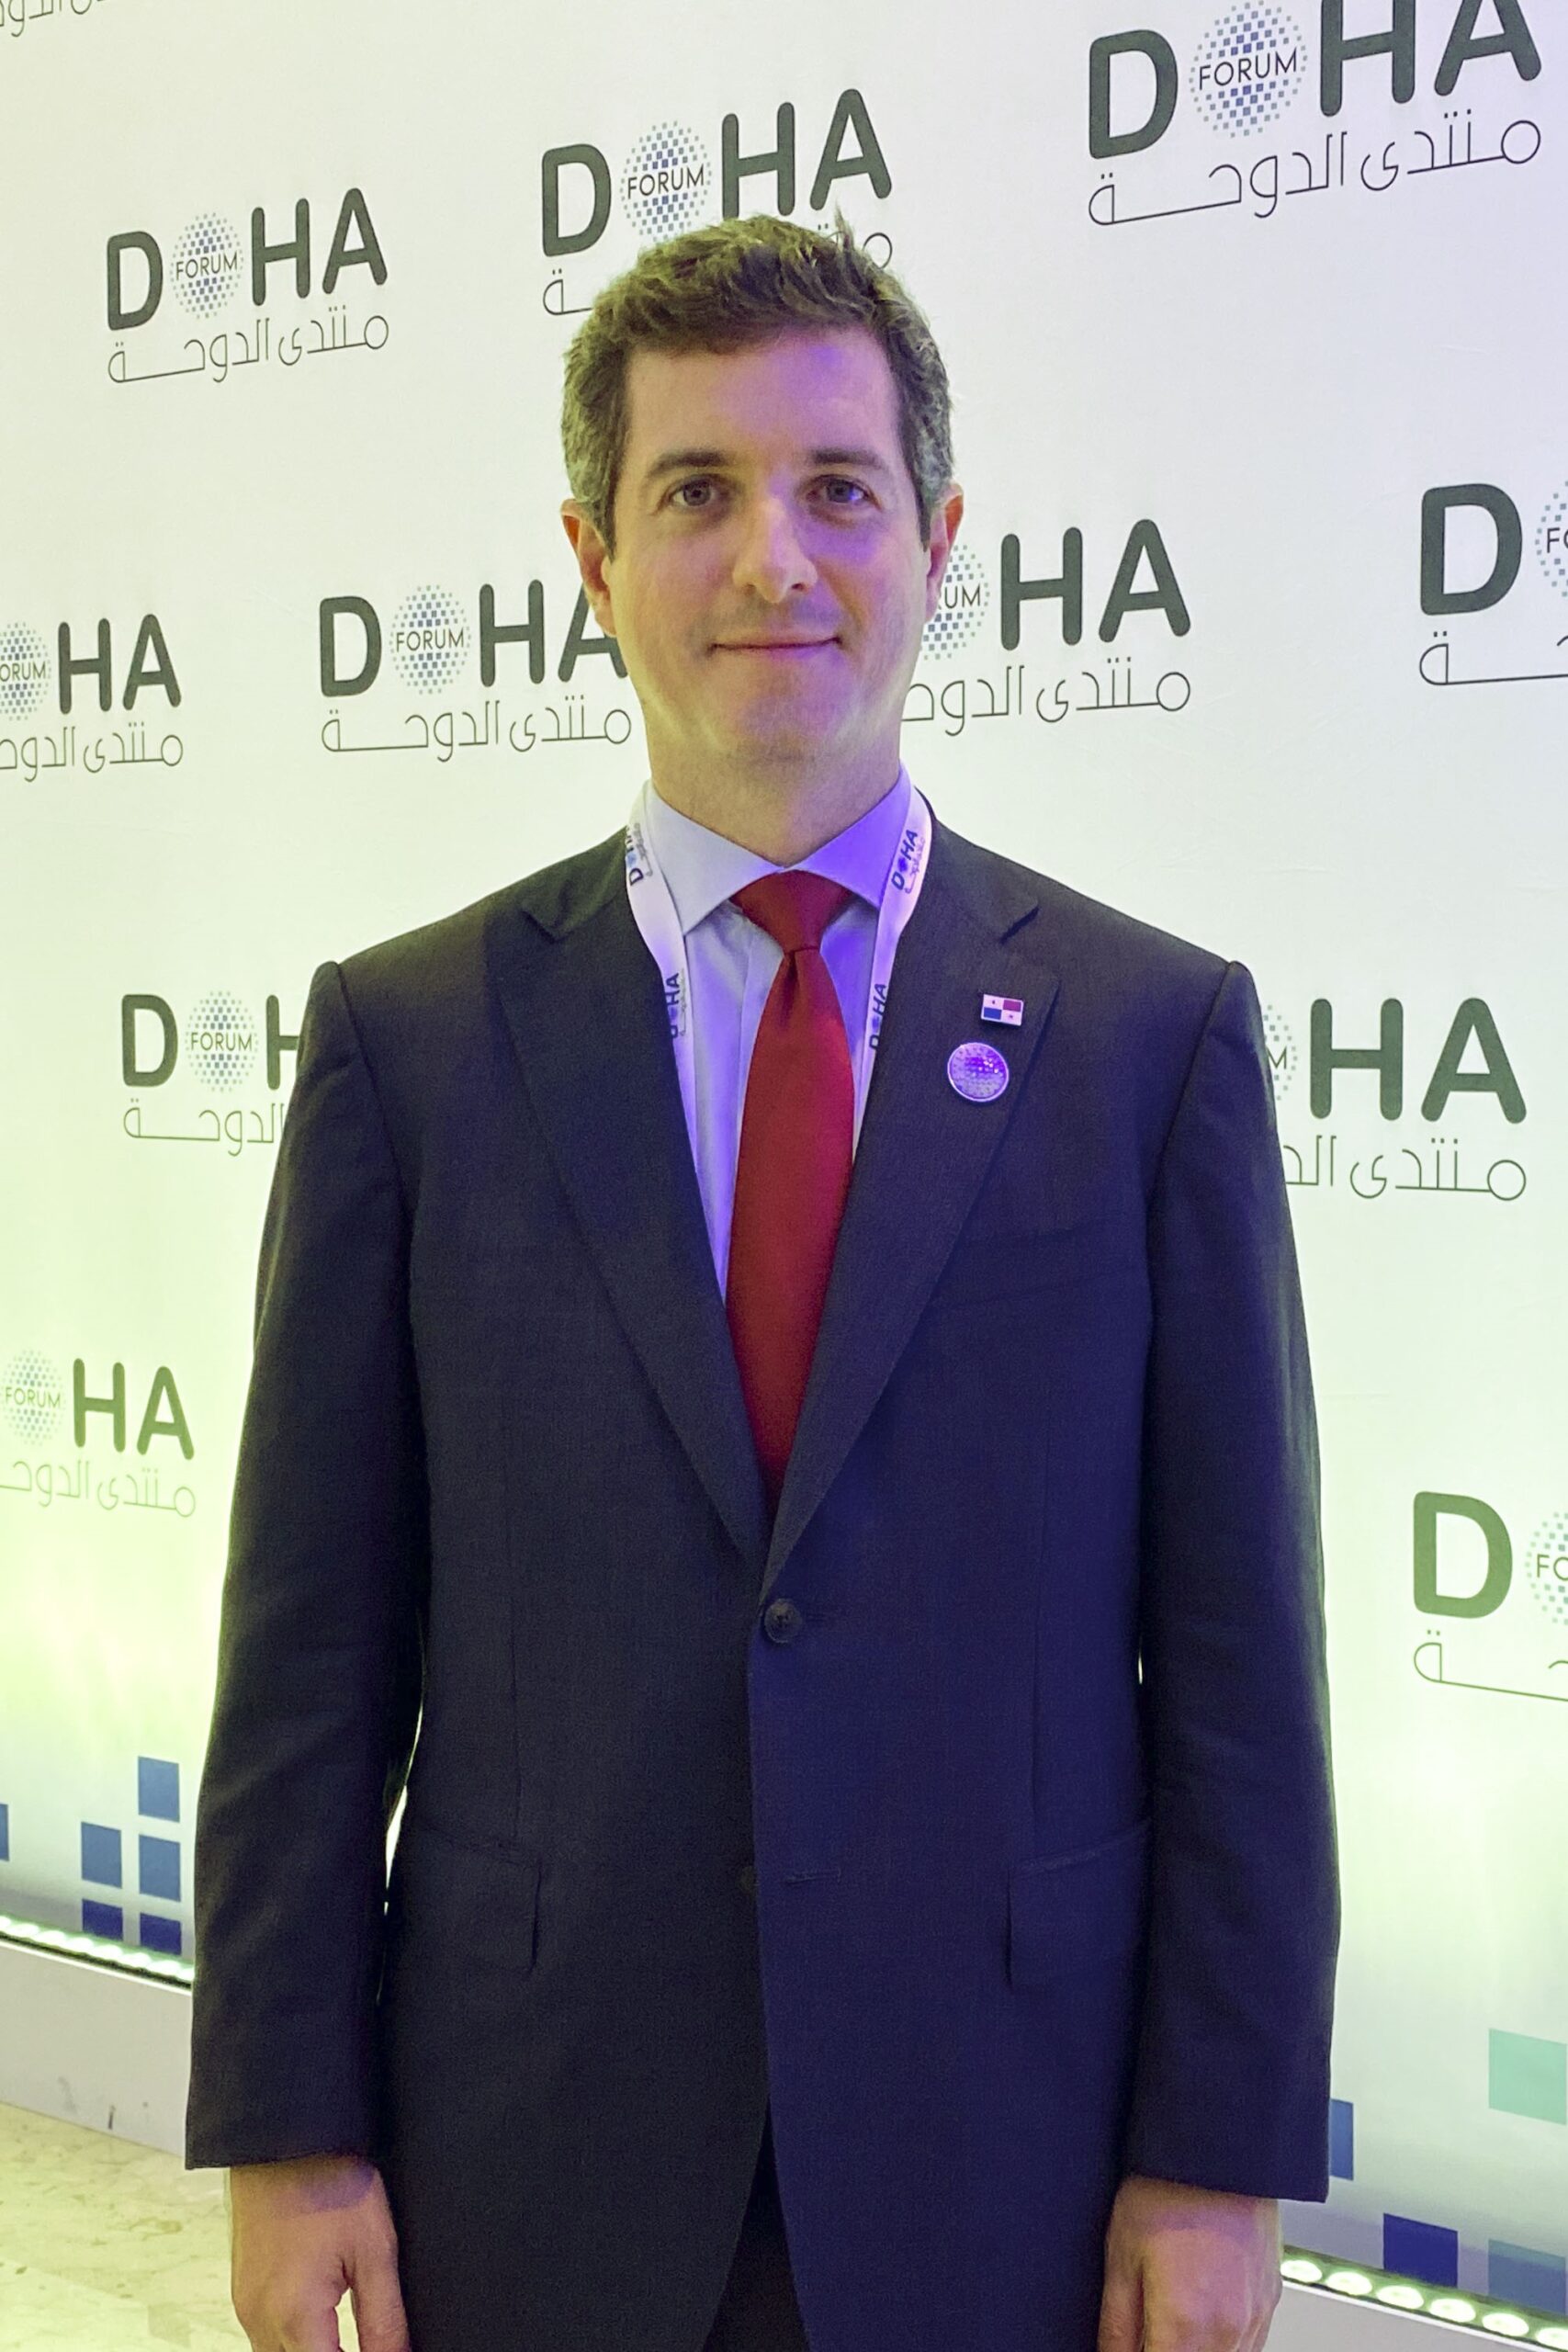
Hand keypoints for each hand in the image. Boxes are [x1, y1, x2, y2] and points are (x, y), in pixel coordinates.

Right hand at [227, 2153, 410, 2351]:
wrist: (284, 2134)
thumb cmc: (329, 2181)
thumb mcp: (375, 2250)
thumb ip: (386, 2320)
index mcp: (295, 2317)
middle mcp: (260, 2321)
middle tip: (371, 2344)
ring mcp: (246, 2307)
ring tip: (349, 2340)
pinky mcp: (242, 2293)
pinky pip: (265, 2341)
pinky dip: (294, 2345)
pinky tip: (321, 2332)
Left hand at [1097, 2172, 1281, 2351]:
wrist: (1220, 2146)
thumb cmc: (1168, 2189)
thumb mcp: (1121, 2257)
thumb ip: (1117, 2326)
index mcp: (1187, 2327)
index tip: (1129, 2343)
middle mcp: (1229, 2333)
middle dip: (1165, 2349)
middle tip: (1146, 2327)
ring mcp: (1256, 2319)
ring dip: (1194, 2349)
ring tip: (1170, 2315)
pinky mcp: (1270, 2301)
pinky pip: (1246, 2347)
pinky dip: (1220, 2344)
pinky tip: (1198, 2319)